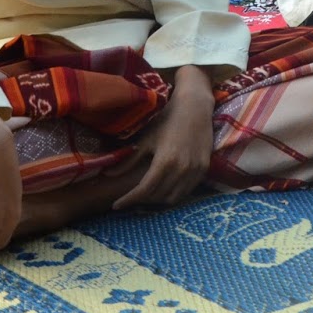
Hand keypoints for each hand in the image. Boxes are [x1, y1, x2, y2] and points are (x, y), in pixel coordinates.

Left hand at [111, 67, 213, 209]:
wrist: (195, 107)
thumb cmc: (167, 120)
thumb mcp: (146, 139)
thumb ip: (129, 160)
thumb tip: (108, 174)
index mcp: (164, 161)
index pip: (144, 190)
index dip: (129, 200)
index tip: (116, 205)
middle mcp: (181, 169)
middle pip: (158, 196)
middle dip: (142, 200)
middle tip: (131, 196)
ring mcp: (195, 170)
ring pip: (173, 197)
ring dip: (158, 199)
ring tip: (147, 194)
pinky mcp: (204, 169)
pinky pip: (187, 190)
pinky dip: (174, 194)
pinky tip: (165, 188)